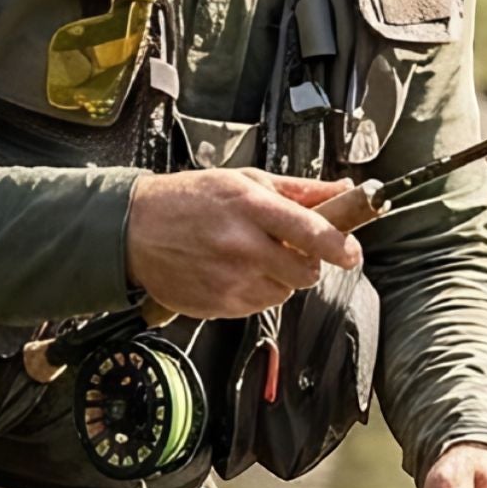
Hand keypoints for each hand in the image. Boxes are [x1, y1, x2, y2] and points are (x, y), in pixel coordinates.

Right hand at [125, 169, 364, 320]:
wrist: (135, 231)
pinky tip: (234, 272)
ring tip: (251, 257)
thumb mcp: (244, 181)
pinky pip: (260, 306)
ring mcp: (231, 279)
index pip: (313, 232)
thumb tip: (344, 188)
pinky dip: (257, 292)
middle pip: (306, 272)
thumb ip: (298, 190)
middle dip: (307, 264)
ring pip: (285, 292)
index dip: (341, 246)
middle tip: (288, 250)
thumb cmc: (190, 200)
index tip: (351, 252)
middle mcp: (243, 245)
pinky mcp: (220, 304)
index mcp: (251, 206)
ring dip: (280, 279)